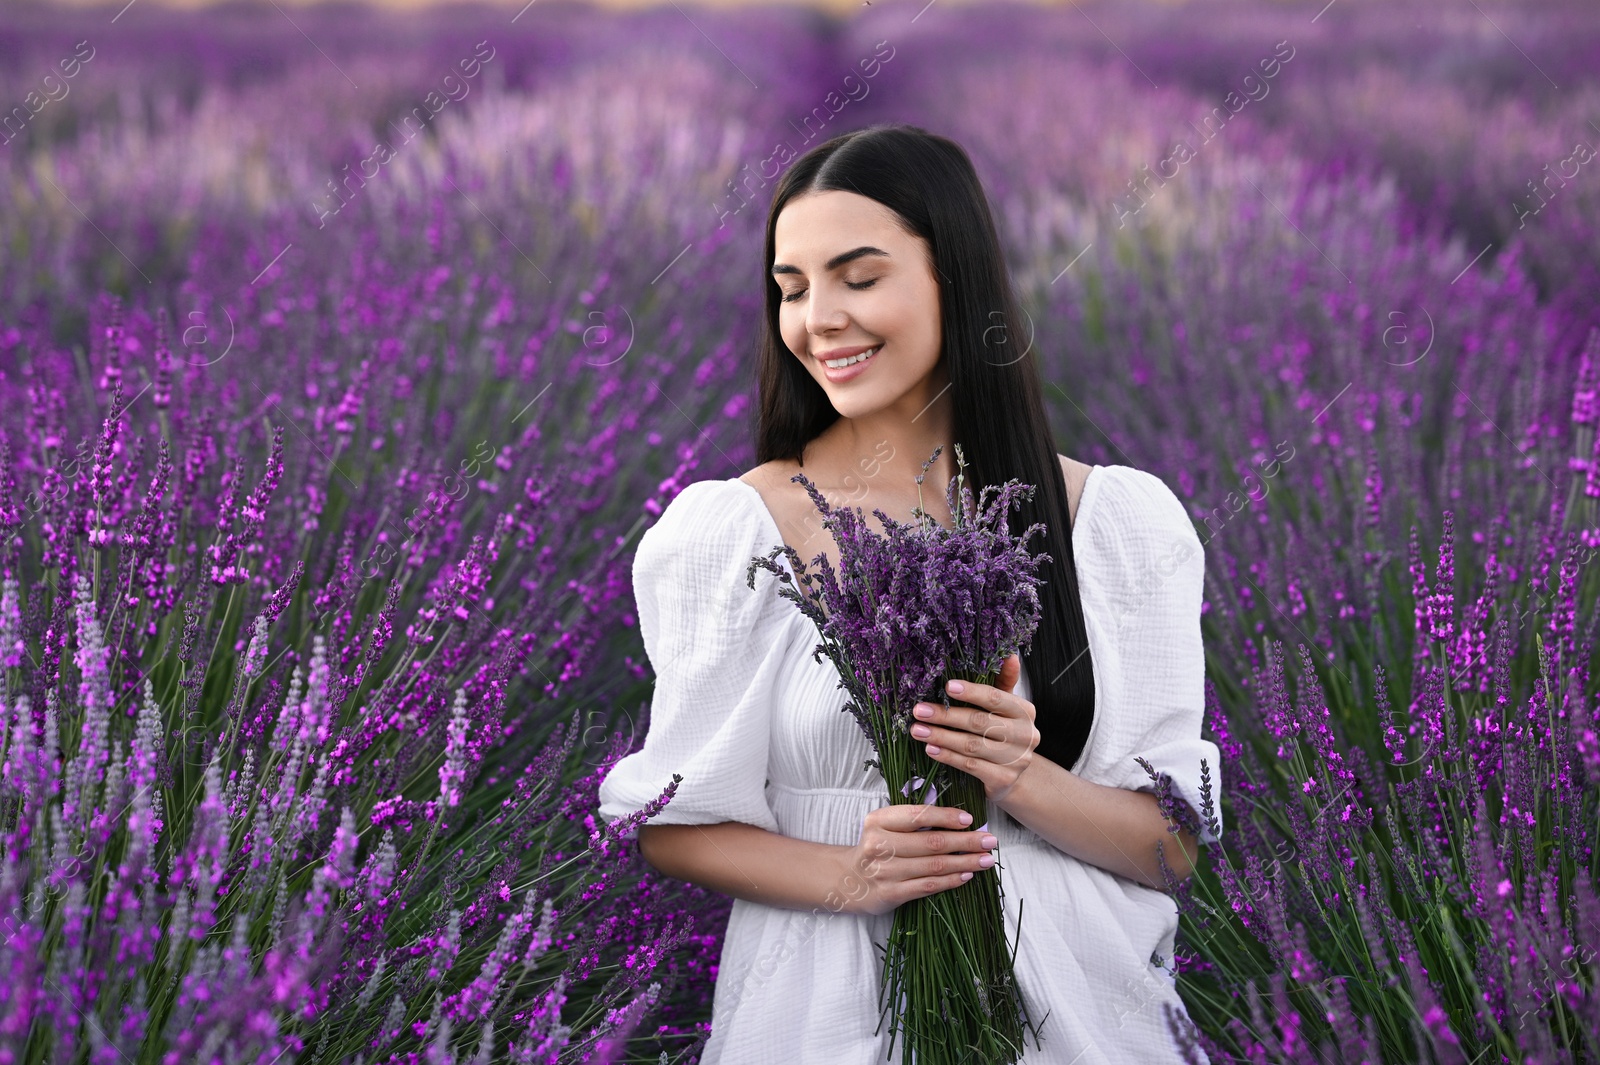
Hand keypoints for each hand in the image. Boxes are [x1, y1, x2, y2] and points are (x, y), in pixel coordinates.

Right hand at [836, 803, 999, 916]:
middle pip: (932, 842)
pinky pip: (928, 886)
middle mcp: (880, 844)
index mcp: (878, 821)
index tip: (970, 820)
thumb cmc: (876, 847)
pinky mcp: (891, 893)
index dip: (946, 817)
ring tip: (986, 860)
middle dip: (966, 841)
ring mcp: (885, 871)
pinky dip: (951, 880)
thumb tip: (959, 820)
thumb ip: (913, 821)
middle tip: (990, 840)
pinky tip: (967, 875)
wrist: (848, 880)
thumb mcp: (885, 826)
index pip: (918, 815)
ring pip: (934, 866)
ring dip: (965, 862)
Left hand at [910, 652, 1038, 804]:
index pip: (996, 697)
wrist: (1014, 775)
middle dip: (946, 715)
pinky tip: (931, 749)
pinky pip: (971, 766)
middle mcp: (1026, 735)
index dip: (971, 691)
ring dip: (941, 736)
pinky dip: (948, 756)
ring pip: (972, 745)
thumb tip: (1007, 654)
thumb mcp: (1003, 707)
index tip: (946, 686)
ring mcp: (1017, 759)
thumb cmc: (1002, 733)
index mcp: (1025, 711)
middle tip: (919, 710)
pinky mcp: (1004, 779)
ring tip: (917, 730)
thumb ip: (1002, 681)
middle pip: (980, 722)